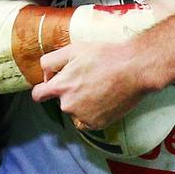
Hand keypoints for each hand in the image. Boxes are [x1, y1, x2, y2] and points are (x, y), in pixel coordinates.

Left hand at [32, 0, 174, 128]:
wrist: (135, 69)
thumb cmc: (106, 56)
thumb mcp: (75, 49)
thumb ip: (52, 60)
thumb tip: (46, 73)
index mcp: (61, 87)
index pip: (38, 95)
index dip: (44, 88)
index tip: (54, 84)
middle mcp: (68, 105)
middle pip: (62, 101)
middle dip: (71, 91)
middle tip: (89, 79)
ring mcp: (83, 117)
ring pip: (76, 111)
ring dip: (83, 103)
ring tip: (100, 88)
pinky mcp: (97, 124)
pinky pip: (89, 120)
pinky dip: (94, 112)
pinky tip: (105, 98)